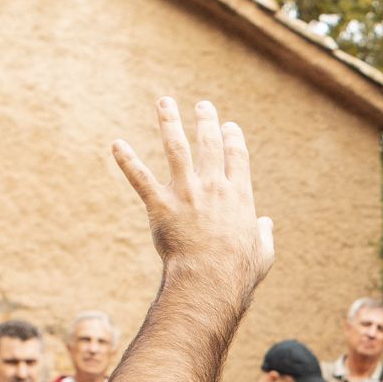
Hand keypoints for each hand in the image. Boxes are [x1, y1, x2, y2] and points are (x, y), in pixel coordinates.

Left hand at [112, 98, 276, 291]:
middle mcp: (213, 186)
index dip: (233, 138)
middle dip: (206, 121)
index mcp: (239, 195)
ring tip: (164, 103)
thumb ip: (265, 234)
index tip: (229, 126)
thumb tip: (266, 225)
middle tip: (203, 106)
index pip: (237, 156)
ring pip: (176, 148)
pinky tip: (116, 144)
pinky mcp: (161, 205)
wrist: (211, 278)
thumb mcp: (263, 252)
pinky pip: (140, 178)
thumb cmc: (239, 270)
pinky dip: (127, 160)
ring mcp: (186, 193)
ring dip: (169, 122)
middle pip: (210, 144)